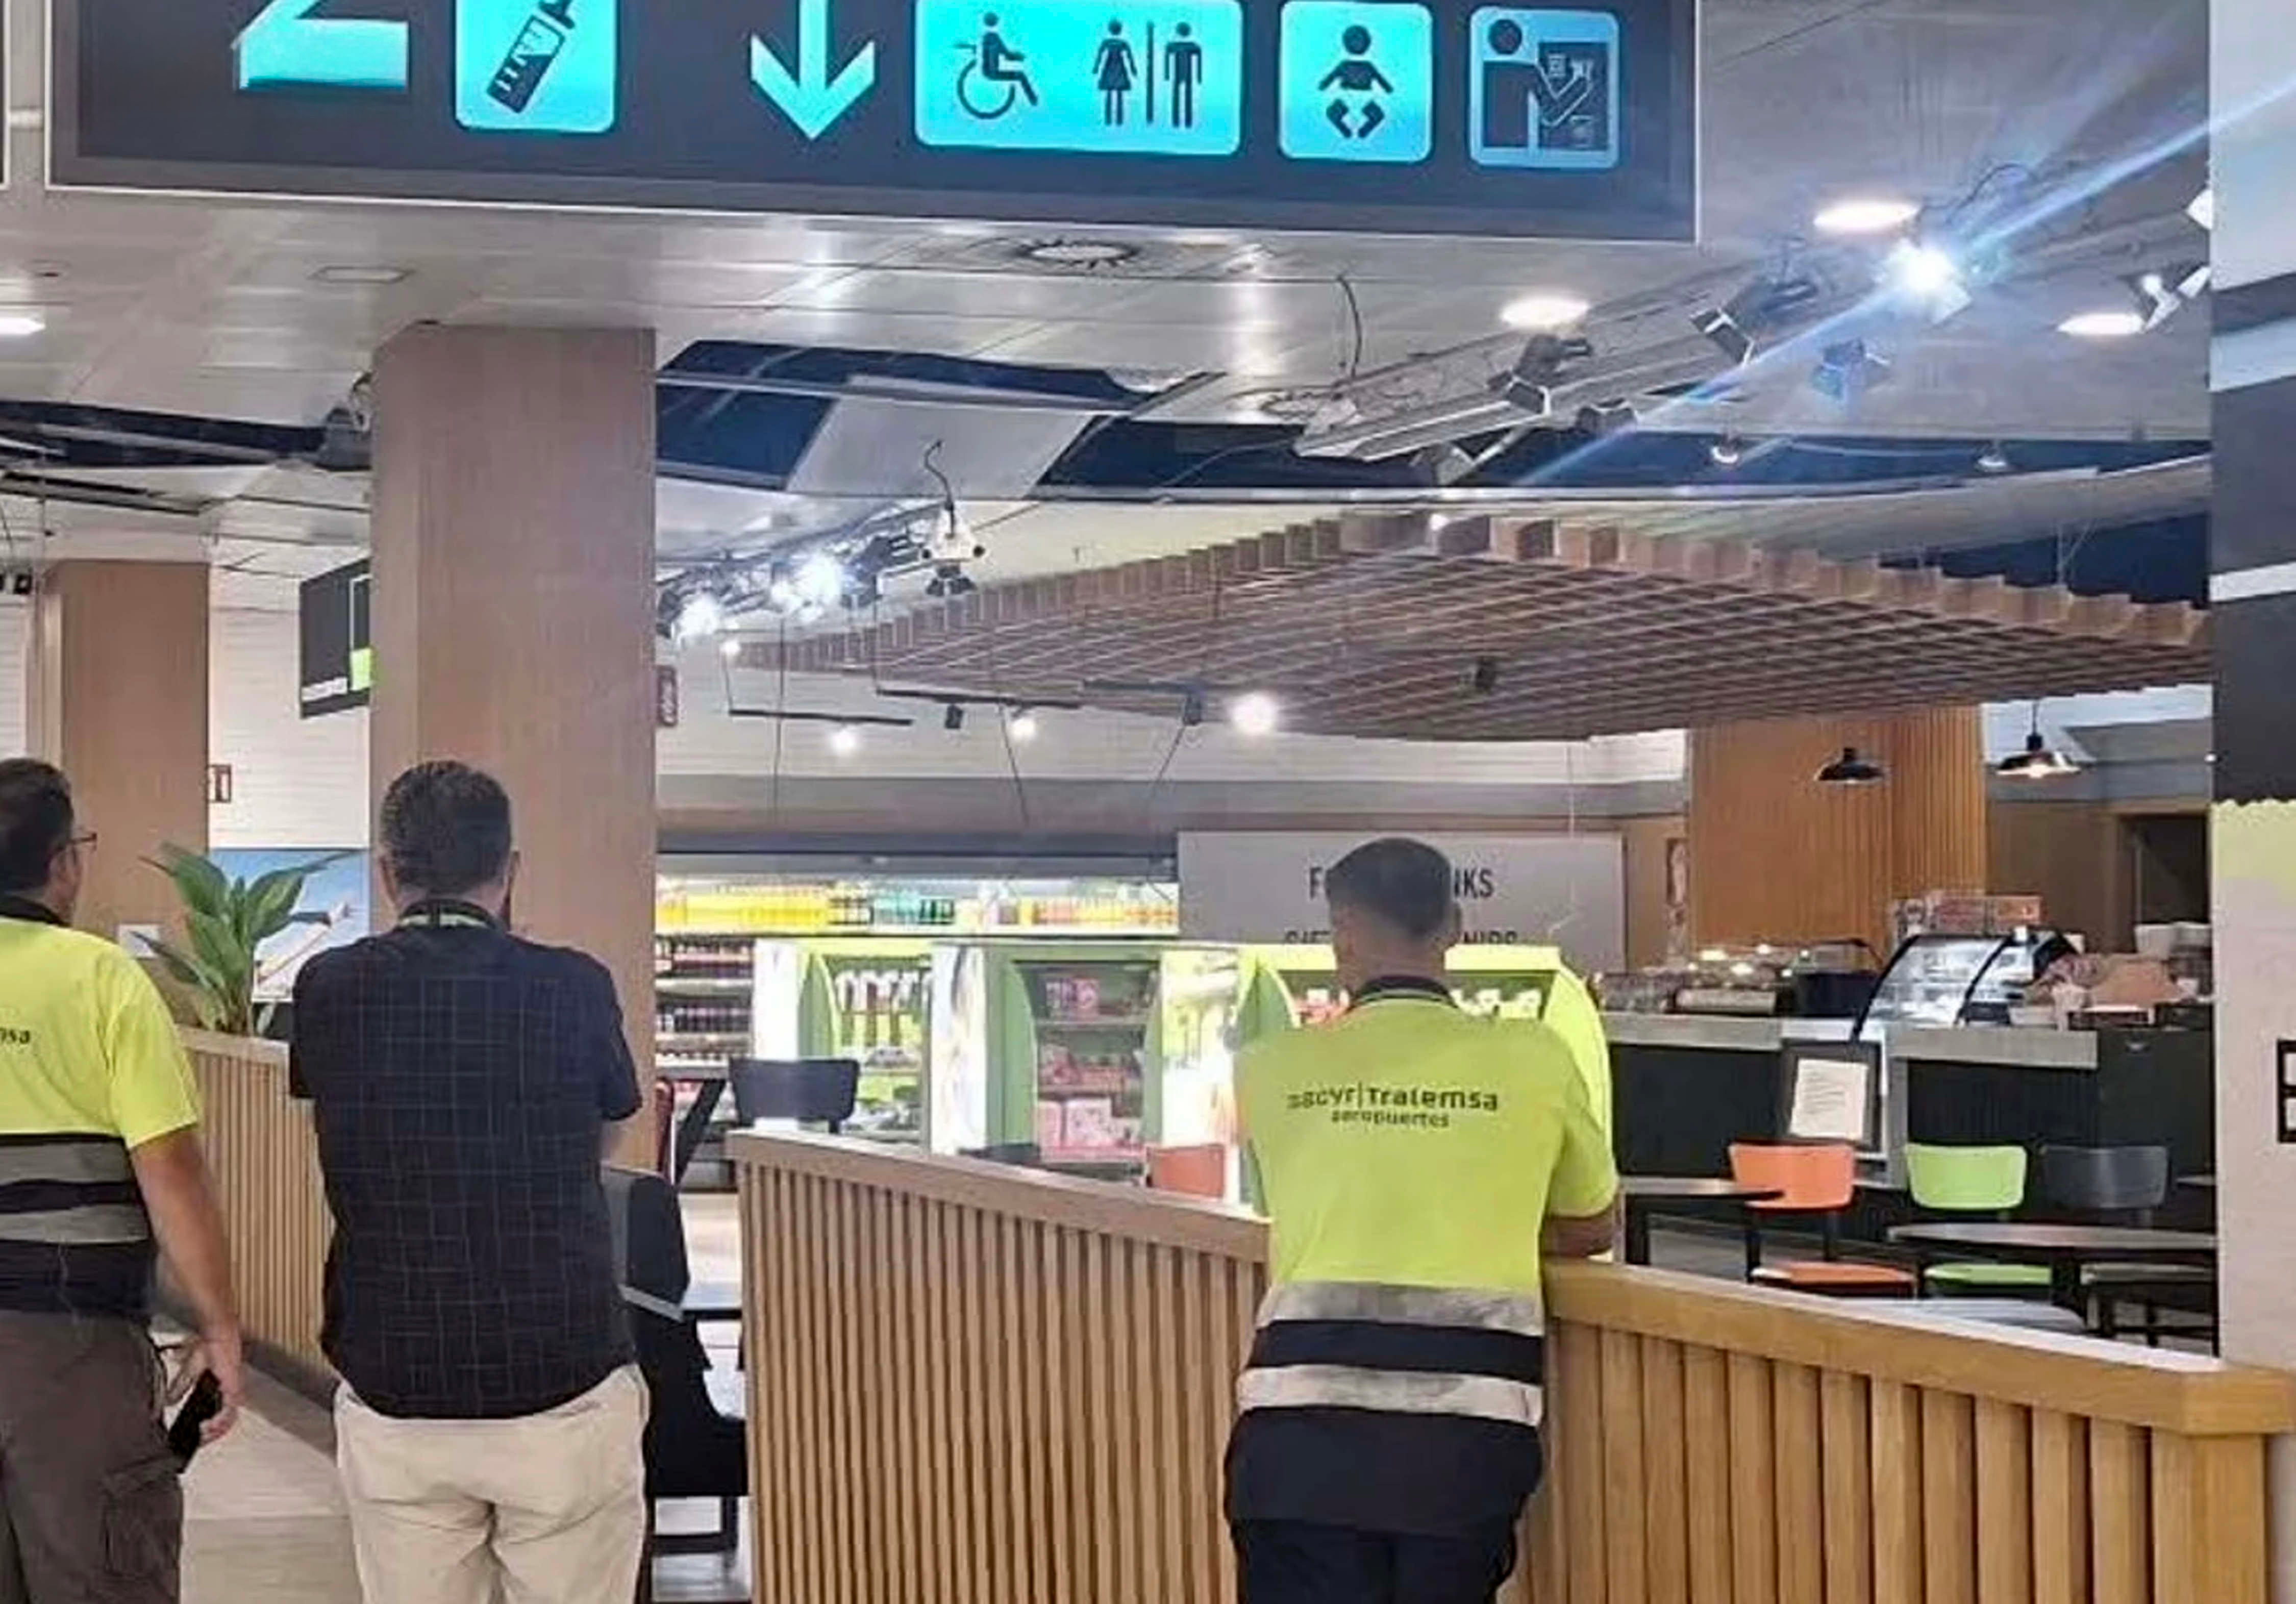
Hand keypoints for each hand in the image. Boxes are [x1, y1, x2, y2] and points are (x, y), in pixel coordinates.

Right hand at [170, 1325, 246, 1445]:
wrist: (217, 1337)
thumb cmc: (210, 1349)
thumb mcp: (189, 1373)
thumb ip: (179, 1387)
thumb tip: (168, 1401)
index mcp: (221, 1391)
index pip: (219, 1416)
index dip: (209, 1429)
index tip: (196, 1438)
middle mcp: (230, 1394)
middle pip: (224, 1423)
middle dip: (210, 1435)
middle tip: (197, 1441)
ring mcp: (233, 1393)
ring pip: (227, 1421)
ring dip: (214, 1432)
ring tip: (200, 1437)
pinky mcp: (234, 1390)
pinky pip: (229, 1413)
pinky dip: (218, 1423)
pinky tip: (206, 1428)